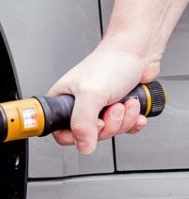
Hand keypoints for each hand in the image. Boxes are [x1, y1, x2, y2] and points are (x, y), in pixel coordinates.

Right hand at [47, 40, 160, 154]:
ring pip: (109, 132)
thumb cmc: (110, 63)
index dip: (79, 135)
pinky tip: (133, 107)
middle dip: (109, 124)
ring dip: (123, 119)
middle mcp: (79, 107)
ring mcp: (99, 109)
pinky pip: (124, 128)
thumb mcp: (91, 94)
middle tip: (112, 107)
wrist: (138, 51)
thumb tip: (83, 147)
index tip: (92, 123)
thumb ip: (83, 123)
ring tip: (124, 102)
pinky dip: (133, 120)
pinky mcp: (117, 110)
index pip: (61, 133)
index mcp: (62, 102)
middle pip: (89, 136)